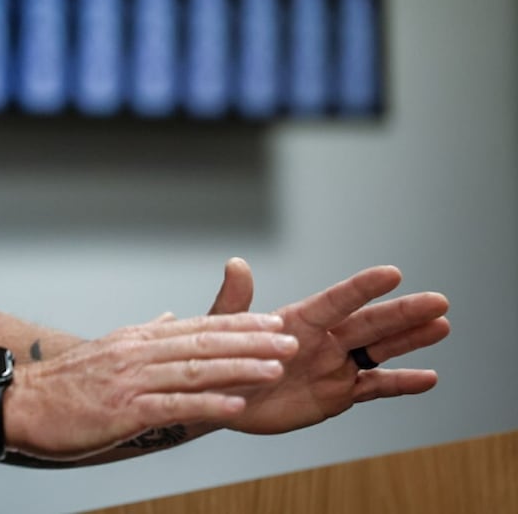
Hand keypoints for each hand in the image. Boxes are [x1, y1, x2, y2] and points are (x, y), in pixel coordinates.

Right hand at [4, 311, 298, 460]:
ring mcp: (131, 381)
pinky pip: (174, 406)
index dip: (240, 324)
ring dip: (239, 368)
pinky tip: (236, 405)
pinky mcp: (124, 410)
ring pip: (195, 370)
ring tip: (275, 367)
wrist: (19, 404)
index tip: (274, 322)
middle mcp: (136, 353)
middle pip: (203, 343)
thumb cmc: (61, 386)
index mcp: (136, 339)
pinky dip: (208, 404)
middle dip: (251, 341)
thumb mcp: (106, 350)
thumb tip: (171, 317)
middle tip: (290, 338)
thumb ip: (143, 334)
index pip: (197, 326)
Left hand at [207, 258, 449, 434]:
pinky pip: (375, 388)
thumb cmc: (221, 358)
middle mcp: (323, 339)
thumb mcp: (223, 330)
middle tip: (439, 301)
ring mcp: (335, 365)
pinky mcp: (339, 394)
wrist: (222, 399)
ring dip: (410, 339)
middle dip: (403, 313)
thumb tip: (236, 263)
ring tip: (442, 326)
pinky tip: (428, 378)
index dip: (362, 288)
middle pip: (369, 323)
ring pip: (380, 350)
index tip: (392, 273)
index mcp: (299, 320)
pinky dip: (401, 384)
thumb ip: (234, 301)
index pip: (336, 301)